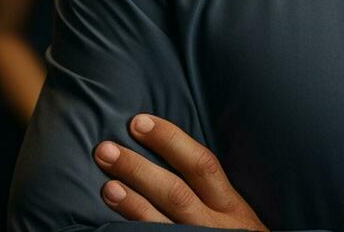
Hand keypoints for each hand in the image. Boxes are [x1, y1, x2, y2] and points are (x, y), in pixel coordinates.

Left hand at [94, 114, 266, 228]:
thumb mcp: (237, 214)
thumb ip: (212, 192)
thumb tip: (173, 155)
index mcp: (230, 206)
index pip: (200, 164)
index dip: (170, 140)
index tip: (139, 122)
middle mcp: (214, 226)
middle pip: (175, 192)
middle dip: (138, 168)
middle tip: (106, 150)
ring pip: (161, 224)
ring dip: (132, 204)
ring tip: (107, 185)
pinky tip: (113, 228)